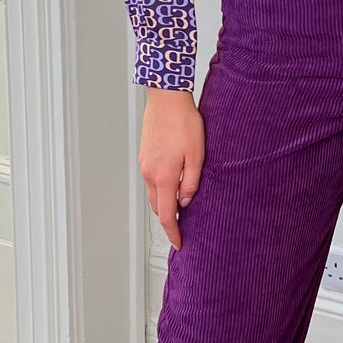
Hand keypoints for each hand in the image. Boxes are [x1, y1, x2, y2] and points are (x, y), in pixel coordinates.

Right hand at [139, 86, 205, 249]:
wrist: (166, 98)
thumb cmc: (184, 122)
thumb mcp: (197, 155)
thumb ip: (192, 182)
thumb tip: (186, 201)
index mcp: (163, 177)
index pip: (167, 215)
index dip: (173, 233)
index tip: (179, 243)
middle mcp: (150, 174)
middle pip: (158, 207)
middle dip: (169, 220)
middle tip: (182, 228)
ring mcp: (145, 164)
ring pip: (154, 194)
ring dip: (165, 204)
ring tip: (181, 207)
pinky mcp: (145, 155)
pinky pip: (152, 181)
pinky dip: (161, 190)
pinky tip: (173, 185)